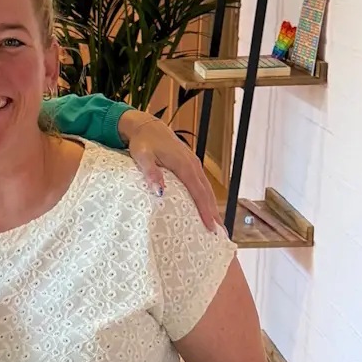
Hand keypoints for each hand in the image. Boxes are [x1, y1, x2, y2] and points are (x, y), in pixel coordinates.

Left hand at [119, 111, 221, 230]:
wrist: (147, 127)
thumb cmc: (143, 143)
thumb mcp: (142, 157)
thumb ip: (151, 173)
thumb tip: (159, 192)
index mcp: (184, 165)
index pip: (198, 192)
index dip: (205, 210)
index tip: (210, 226)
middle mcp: (193, 165)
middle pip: (206, 193)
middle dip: (213, 213)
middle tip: (219, 234)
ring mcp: (194, 165)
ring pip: (206, 190)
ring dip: (212, 207)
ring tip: (217, 226)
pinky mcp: (191, 166)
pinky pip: (202, 185)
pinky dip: (206, 198)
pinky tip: (206, 209)